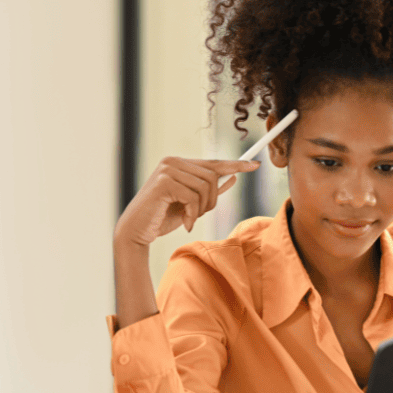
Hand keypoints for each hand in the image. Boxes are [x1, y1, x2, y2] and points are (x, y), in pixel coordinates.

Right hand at [114, 157, 259, 247]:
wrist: (137, 231)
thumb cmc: (163, 217)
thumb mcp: (191, 204)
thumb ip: (209, 190)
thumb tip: (233, 177)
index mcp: (180, 163)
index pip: (214, 162)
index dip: (236, 165)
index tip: (256, 166)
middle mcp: (173, 161)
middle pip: (213, 177)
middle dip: (212, 200)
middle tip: (198, 215)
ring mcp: (167, 170)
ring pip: (205, 187)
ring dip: (202, 209)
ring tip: (190, 219)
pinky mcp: (164, 182)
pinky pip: (193, 197)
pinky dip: (193, 214)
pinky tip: (185, 224)